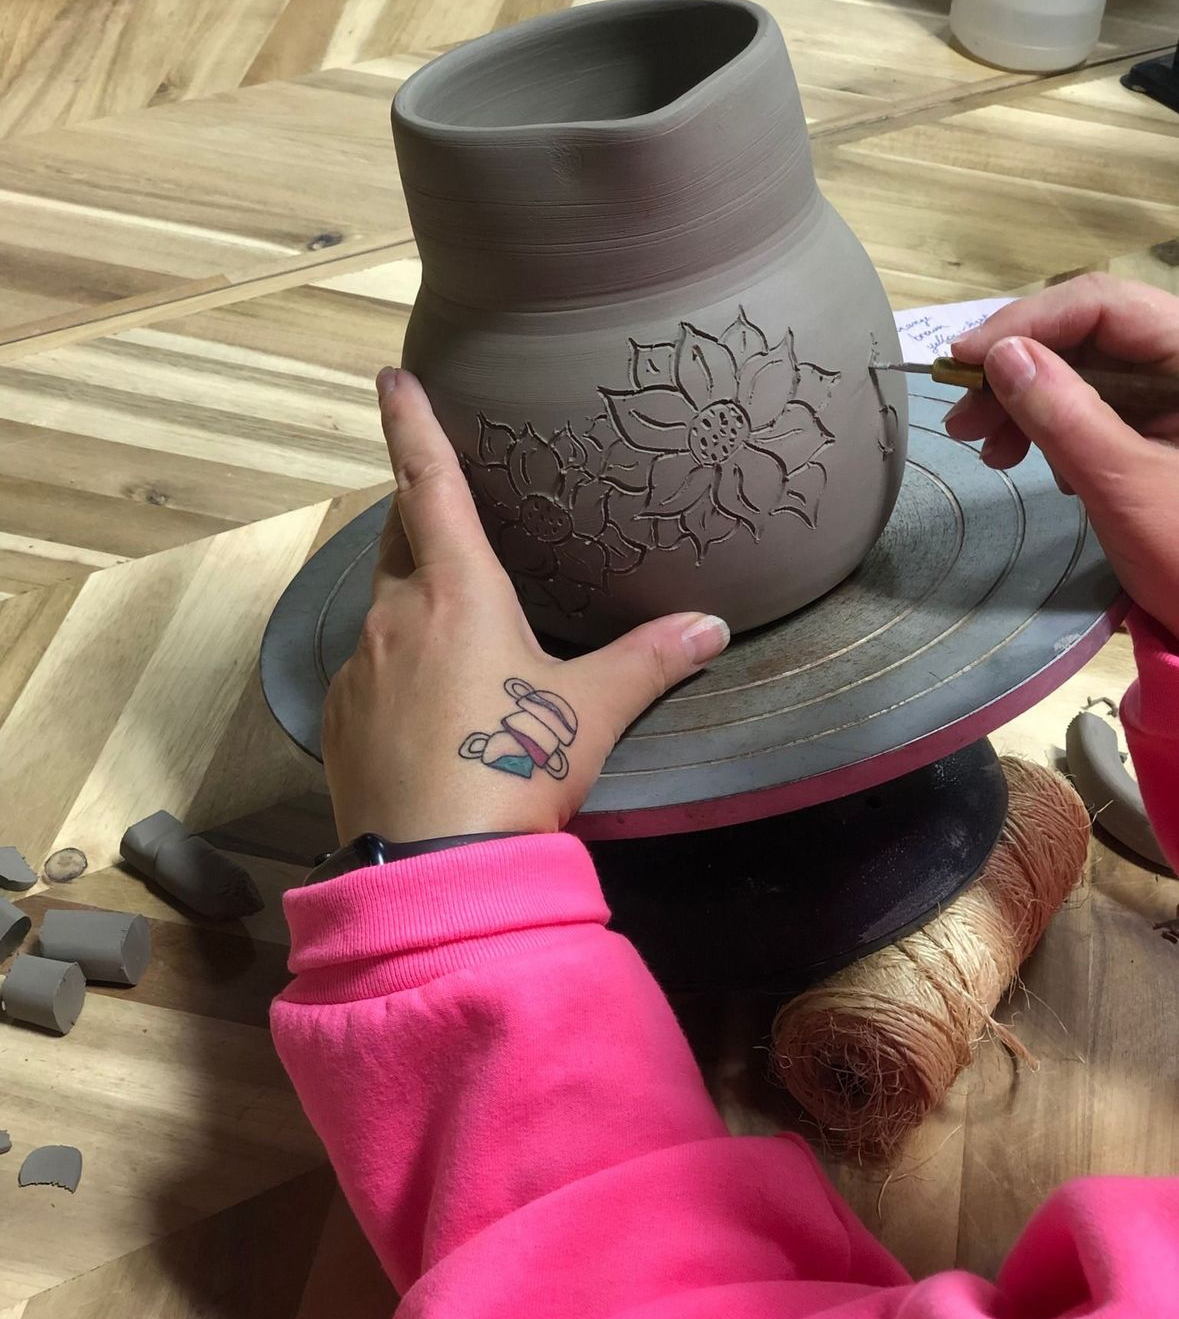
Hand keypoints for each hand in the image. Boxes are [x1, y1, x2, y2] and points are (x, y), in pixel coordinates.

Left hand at [321, 368, 730, 843]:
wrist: (432, 865)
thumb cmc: (513, 766)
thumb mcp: (590, 712)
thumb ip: (649, 661)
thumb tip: (711, 627)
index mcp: (457, 591)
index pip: (430, 483)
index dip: (412, 423)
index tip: (390, 375)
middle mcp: (394, 614)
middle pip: (398, 537)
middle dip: (417, 514)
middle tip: (443, 511)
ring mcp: (357, 667)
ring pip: (380, 605)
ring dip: (409, 597)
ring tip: (448, 626)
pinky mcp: (339, 717)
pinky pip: (365, 667)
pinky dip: (393, 662)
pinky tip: (425, 702)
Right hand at [945, 273, 1178, 639]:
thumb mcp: (1124, 485)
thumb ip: (1064, 415)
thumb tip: (1002, 357)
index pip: (1102, 306)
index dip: (1026, 324)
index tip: (962, 364)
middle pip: (1088, 334)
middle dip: (1016, 369)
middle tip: (963, 419)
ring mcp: (1173, 396)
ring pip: (1083, 370)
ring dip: (1024, 402)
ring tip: (987, 449)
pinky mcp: (1158, 427)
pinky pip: (1093, 406)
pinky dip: (1049, 427)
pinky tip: (1030, 461)